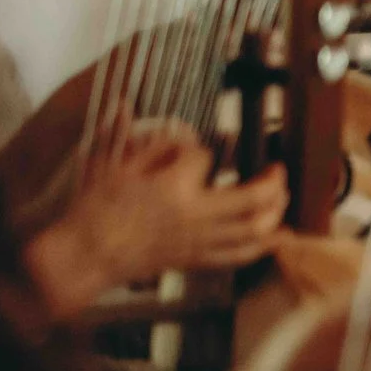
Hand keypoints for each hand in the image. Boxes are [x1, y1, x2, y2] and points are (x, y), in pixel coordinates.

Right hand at [35, 120, 285, 307]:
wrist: (86, 255)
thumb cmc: (95, 213)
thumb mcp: (111, 167)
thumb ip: (140, 142)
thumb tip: (142, 111)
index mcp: (172, 187)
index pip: (203, 157)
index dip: (201, 147)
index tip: (193, 147)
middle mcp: (195, 215)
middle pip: (253, 197)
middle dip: (274, 181)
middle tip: (278, 169)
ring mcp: (200, 240)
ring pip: (255, 229)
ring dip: (277, 211)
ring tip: (284, 196)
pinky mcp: (198, 259)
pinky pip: (240, 255)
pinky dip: (264, 246)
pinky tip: (279, 237)